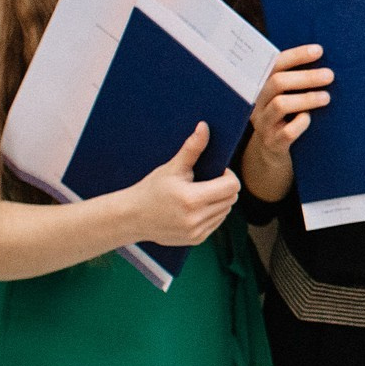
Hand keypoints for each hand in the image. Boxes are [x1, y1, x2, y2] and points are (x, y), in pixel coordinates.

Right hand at [124, 122, 241, 245]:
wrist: (132, 217)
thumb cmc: (152, 189)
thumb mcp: (172, 168)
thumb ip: (192, 148)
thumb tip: (204, 126)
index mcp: (192, 199)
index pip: (232, 186)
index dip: (228, 175)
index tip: (216, 171)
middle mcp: (196, 218)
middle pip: (231, 199)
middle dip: (224, 187)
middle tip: (207, 181)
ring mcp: (197, 232)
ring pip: (226, 211)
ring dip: (220, 201)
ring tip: (200, 194)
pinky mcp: (196, 239)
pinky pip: (217, 222)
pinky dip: (213, 213)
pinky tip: (196, 207)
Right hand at [242, 44, 331, 203]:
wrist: (272, 152)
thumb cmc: (287, 116)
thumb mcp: (287, 96)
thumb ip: (296, 80)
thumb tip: (325, 59)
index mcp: (262, 86)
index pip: (275, 64)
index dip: (297, 56)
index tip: (319, 50)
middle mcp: (258, 103)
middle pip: (277, 82)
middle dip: (306, 77)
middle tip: (330, 75)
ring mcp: (263, 123)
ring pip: (280, 105)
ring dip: (306, 98)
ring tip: (327, 97)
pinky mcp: (272, 143)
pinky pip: (287, 131)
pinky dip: (301, 123)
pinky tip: (310, 119)